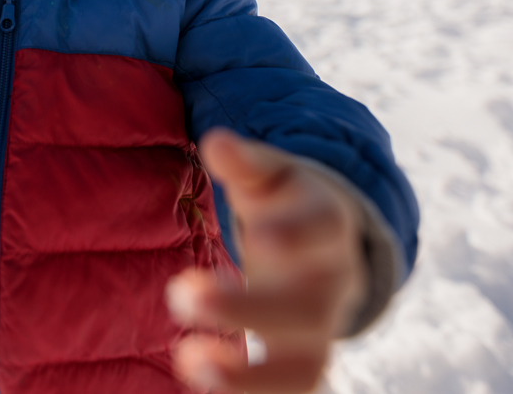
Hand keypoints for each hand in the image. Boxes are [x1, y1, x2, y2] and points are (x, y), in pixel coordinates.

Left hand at [167, 128, 366, 393]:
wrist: (318, 244)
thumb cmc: (282, 203)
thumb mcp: (268, 175)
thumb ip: (246, 163)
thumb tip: (216, 142)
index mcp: (326, 227)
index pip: (321, 231)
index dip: (295, 237)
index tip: (258, 238)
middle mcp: (332, 284)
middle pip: (306, 309)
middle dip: (245, 308)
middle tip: (180, 293)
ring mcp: (320, 331)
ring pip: (306, 369)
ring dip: (250, 377)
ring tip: (189, 363)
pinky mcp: (302, 362)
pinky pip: (291, 393)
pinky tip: (200, 384)